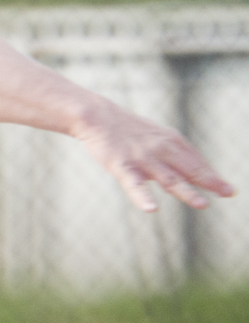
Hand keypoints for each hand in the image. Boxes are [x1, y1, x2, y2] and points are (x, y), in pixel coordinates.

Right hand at [73, 99, 236, 211]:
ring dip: (185, 191)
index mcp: (170, 141)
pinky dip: (142, 196)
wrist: (95, 115)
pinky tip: (151, 208)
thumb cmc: (128, 129)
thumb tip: (203, 175)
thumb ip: (177, 156)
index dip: (212, 176)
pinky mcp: (122, 166)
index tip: (229, 191)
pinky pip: (134, 184)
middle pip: (188, 168)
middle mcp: (160, 149)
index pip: (196, 161)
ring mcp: (142, 158)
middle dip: (209, 181)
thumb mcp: (157, 136)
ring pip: (167, 177)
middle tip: (228, 193)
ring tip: (202, 204)